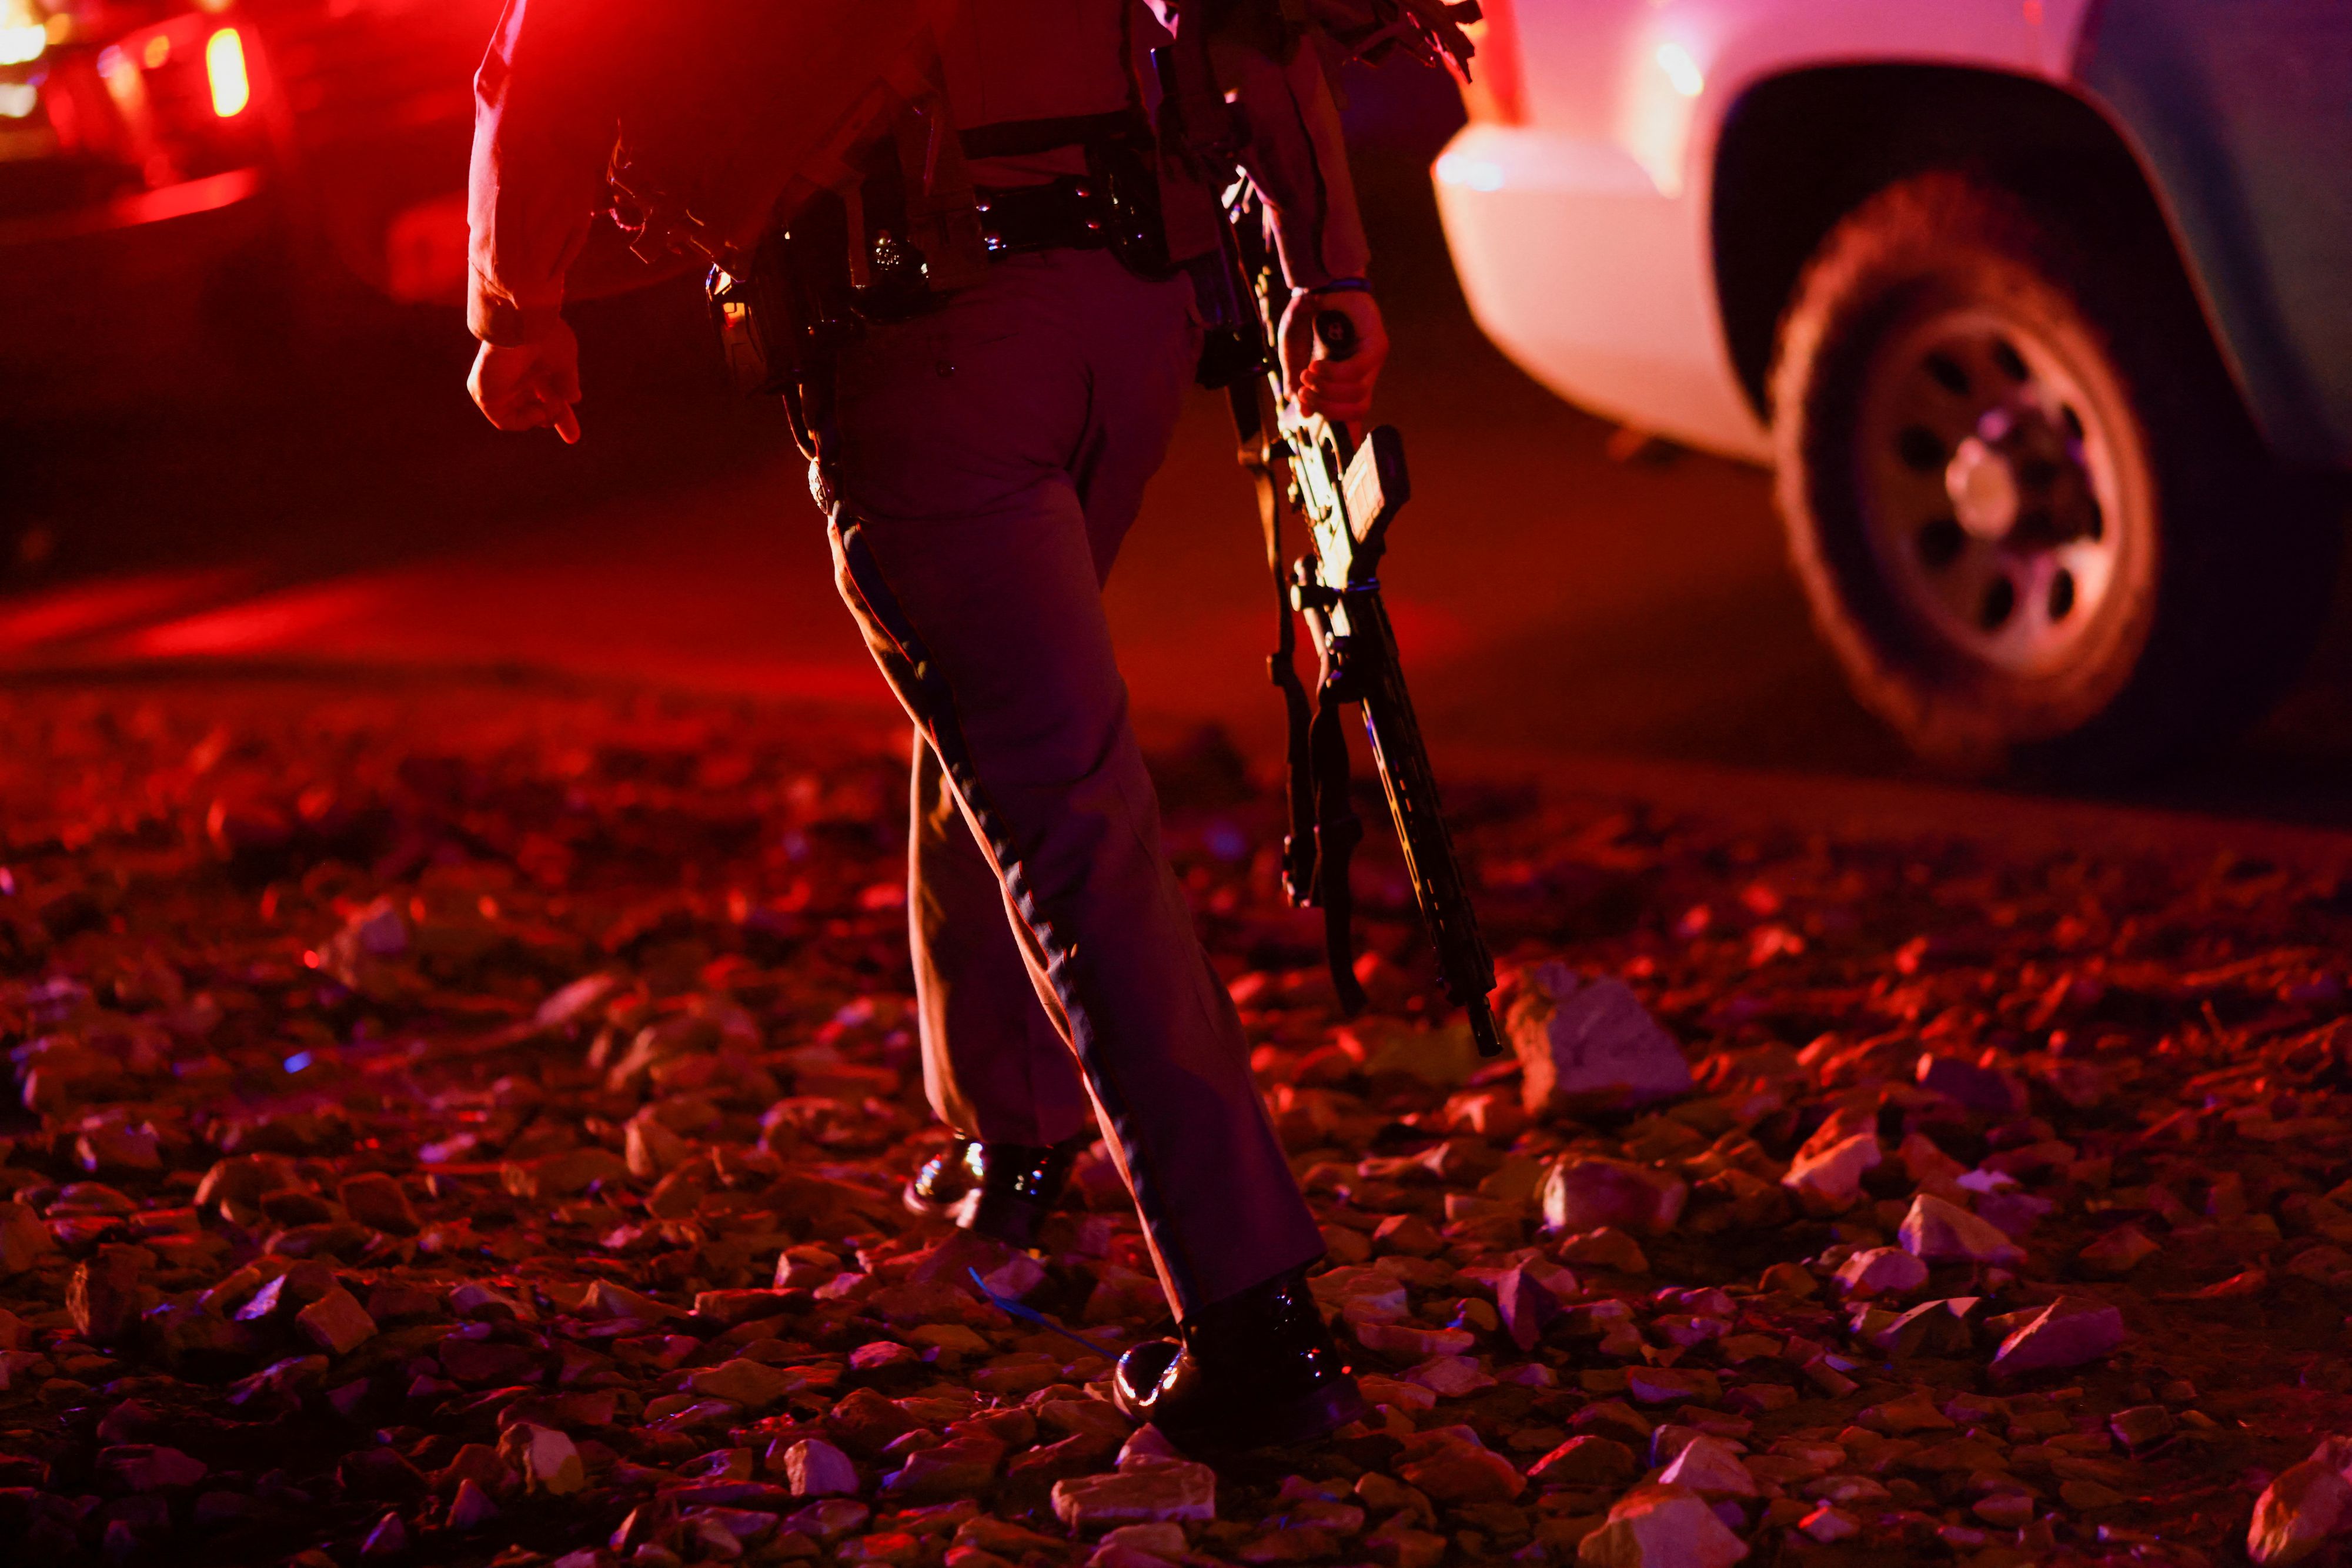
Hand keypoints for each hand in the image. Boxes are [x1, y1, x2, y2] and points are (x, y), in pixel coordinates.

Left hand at [468, 321, 581, 442]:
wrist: (520, 325)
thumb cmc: (544, 336)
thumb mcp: (565, 361)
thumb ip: (567, 381)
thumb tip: (573, 398)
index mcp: (530, 364)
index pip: (544, 393)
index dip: (560, 413)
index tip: (572, 435)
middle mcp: (512, 374)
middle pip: (531, 405)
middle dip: (552, 419)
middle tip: (572, 437)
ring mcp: (497, 384)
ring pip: (520, 413)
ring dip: (542, 417)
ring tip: (551, 409)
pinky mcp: (483, 392)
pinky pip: (503, 420)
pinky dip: (524, 421)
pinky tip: (538, 411)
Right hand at [1280, 286, 1387, 427]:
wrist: (1317, 278)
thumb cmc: (1308, 314)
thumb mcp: (1294, 354)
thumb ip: (1298, 383)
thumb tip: (1303, 413)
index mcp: (1347, 376)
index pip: (1354, 412)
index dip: (1351, 437)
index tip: (1342, 465)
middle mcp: (1365, 370)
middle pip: (1358, 409)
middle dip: (1327, 409)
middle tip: (1302, 396)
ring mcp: (1374, 358)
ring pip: (1358, 394)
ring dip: (1327, 391)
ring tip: (1305, 376)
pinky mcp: (1377, 344)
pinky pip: (1357, 373)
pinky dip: (1333, 375)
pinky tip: (1315, 366)